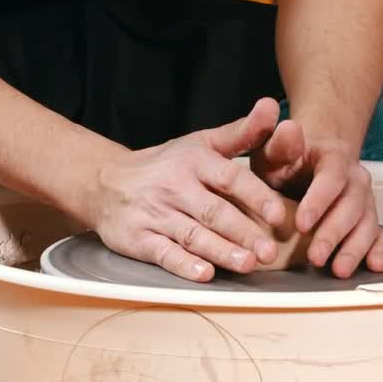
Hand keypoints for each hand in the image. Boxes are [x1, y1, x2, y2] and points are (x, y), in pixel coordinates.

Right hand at [89, 99, 288, 281]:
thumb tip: (271, 107)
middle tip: (270, 251)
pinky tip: (204, 274)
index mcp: (194, 161)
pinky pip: (163, 253)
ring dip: (221, 251)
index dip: (255, 196)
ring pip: (192, 235)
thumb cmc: (166, 165)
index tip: (277, 213)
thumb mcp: (201, 143)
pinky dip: (183, 265)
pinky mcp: (138, 239)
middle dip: (243, 232)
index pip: (229, 178)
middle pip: (213, 212)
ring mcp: (155, 214)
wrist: (105, 182)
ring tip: (248, 264)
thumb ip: (241, 132)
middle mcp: (174, 187)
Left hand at [251, 125, 382, 278]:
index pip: (331, 178)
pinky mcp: (368, 220)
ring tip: (339, 270)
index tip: (302, 223)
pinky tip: (373, 266)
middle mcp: (355, 179)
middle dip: (334, 233)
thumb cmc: (287, 160)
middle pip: (351, 206)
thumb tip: (288, 127)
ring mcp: (364, 201)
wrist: (310, 161)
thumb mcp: (276, 150)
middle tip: (315, 257)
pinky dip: (379, 251)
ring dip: (354, 248)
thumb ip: (280, 142)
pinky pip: (380, 235)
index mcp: (333, 158)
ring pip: (367, 223)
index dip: (319, 201)